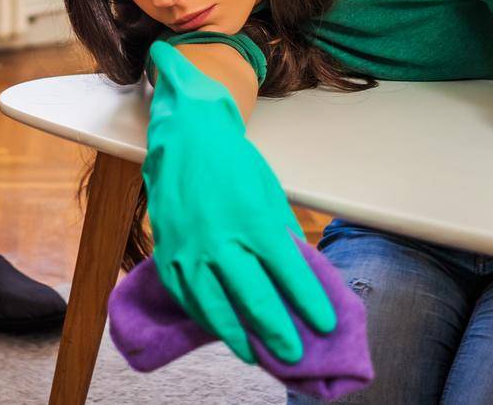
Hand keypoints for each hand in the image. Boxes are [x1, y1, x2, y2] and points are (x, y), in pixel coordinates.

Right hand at [143, 40, 335, 365]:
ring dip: (238, 336)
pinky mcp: (167, 253)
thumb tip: (299, 271)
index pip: (289, 274)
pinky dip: (204, 317)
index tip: (325, 324)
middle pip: (254, 299)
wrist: (185, 137)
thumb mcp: (268, 192)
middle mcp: (221, 240)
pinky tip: (219, 329)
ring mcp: (190, 250)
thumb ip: (282, 233)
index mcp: (254, 221)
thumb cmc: (234, 163)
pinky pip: (186, 296)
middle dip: (278, 332)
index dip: (309, 303)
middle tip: (294, 356)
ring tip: (255, 356)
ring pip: (215, 306)